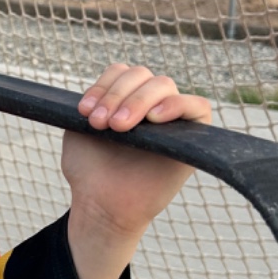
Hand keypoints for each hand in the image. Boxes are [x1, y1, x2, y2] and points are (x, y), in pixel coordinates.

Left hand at [62, 63, 211, 239]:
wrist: (102, 206)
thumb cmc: (91, 171)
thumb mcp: (79, 131)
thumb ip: (93, 104)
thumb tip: (107, 86)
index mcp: (123, 98)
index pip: (120, 72)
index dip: (103, 86)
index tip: (84, 111)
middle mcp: (149, 103)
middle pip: (141, 75)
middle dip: (117, 95)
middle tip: (101, 123)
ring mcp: (172, 118)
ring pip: (164, 85)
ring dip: (139, 100)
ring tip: (119, 127)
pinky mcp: (193, 136)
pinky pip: (198, 106)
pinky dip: (177, 105)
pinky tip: (154, 118)